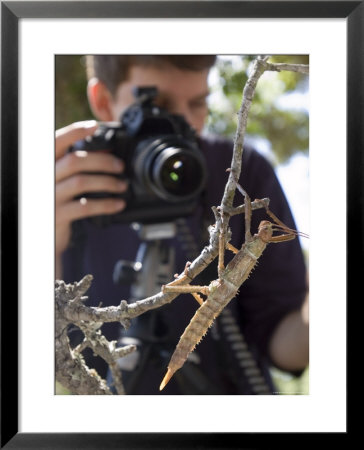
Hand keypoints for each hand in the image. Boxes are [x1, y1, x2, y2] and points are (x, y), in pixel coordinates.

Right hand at [55, 121, 126, 272]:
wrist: (44, 234)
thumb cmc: (57, 201)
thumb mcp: (62, 180)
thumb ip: (77, 165)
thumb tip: (106, 152)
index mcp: (46, 164)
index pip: (57, 141)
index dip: (75, 132)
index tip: (94, 127)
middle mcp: (45, 178)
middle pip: (75, 161)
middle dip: (103, 161)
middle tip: (121, 166)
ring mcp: (50, 196)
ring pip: (82, 182)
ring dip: (107, 182)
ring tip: (122, 185)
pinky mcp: (59, 215)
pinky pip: (86, 206)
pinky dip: (106, 204)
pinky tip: (118, 204)